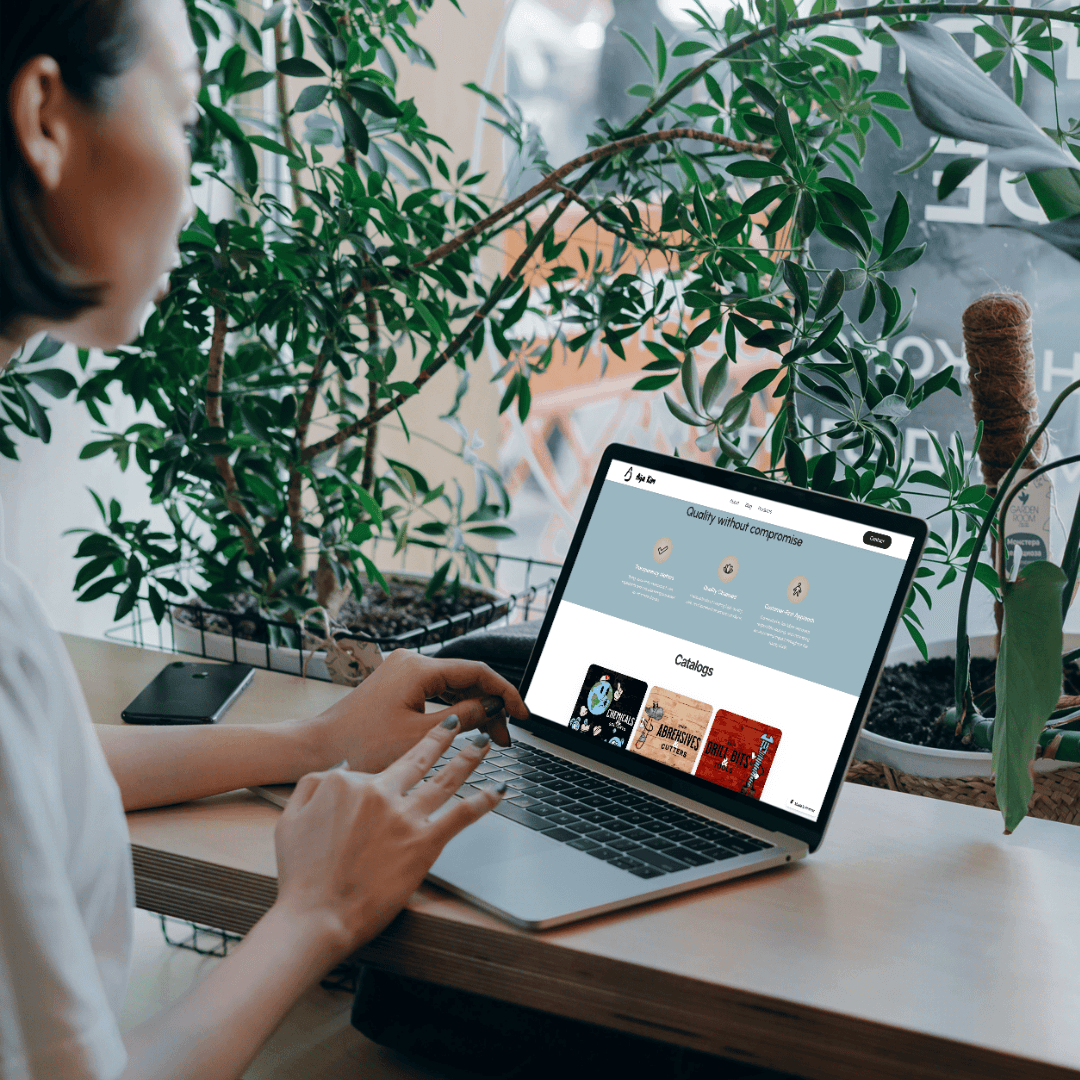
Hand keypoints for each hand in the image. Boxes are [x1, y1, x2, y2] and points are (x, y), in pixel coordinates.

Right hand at [272, 716, 500, 958]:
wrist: (315, 917)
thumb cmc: (301, 876)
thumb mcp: (290, 819)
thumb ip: (312, 786)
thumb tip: (339, 770)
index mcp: (347, 782)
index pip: (375, 770)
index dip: (382, 779)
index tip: (392, 779)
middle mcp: (379, 792)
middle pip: (418, 758)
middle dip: (442, 737)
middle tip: (457, 724)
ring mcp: (404, 816)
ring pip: (445, 778)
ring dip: (467, 758)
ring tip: (482, 743)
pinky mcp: (424, 843)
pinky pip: (460, 815)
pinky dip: (483, 801)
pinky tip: (498, 790)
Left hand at [308, 649, 527, 773]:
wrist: (318, 748)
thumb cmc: (361, 745)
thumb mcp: (421, 736)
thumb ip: (463, 718)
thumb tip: (492, 708)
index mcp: (419, 668)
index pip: (477, 672)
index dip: (504, 692)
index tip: (522, 714)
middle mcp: (412, 663)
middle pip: (466, 678)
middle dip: (490, 707)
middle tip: (505, 737)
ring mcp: (403, 673)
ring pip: (452, 687)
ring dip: (473, 710)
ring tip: (490, 739)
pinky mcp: (397, 686)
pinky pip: (436, 693)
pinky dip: (453, 711)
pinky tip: (465, 730)